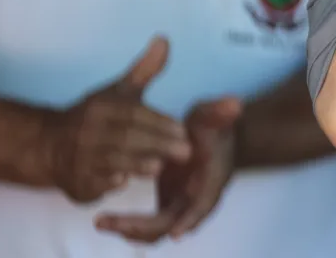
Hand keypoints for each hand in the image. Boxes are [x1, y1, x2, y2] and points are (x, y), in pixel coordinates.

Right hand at [39, 37, 191, 204]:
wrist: (50, 144)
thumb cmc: (97, 116)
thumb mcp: (120, 91)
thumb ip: (145, 70)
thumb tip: (164, 39)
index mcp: (101, 108)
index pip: (133, 115)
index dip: (159, 123)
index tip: (183, 130)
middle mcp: (87, 132)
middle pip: (125, 139)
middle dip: (156, 145)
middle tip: (184, 152)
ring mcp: (78, 159)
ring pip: (109, 162)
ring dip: (134, 165)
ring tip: (158, 167)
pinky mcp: (74, 182)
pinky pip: (90, 184)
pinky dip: (105, 184)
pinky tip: (123, 183)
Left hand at [96, 96, 242, 242]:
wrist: (211, 138)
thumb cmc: (212, 128)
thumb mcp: (213, 117)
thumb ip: (220, 112)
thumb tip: (234, 103)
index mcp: (211, 180)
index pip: (204, 204)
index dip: (191, 218)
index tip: (176, 233)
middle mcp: (196, 200)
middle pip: (171, 224)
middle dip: (141, 226)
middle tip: (109, 221)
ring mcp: (180, 206)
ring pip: (155, 230)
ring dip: (129, 229)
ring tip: (101, 221)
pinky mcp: (166, 206)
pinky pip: (146, 226)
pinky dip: (127, 225)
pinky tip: (104, 219)